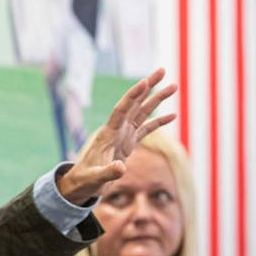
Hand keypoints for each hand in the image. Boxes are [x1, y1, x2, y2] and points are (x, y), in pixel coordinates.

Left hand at [56, 68, 176, 205]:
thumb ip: (109, 173)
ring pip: (143, 112)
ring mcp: (124, 135)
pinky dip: (159, 121)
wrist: (82, 184)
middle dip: (149, 86)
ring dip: (157, 99)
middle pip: (135, 103)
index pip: (121, 110)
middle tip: (163, 71)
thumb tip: (122, 168)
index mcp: (108, 134)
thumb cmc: (86, 180)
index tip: (144, 81)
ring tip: (173, 86)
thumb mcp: (96, 179)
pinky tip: (173, 115)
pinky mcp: (129, 143)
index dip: (132, 96)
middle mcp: (117, 130)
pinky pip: (147, 128)